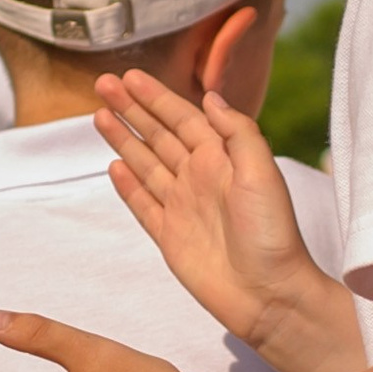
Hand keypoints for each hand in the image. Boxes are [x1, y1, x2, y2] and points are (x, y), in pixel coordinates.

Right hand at [92, 60, 304, 335]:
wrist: (269, 295)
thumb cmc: (273, 236)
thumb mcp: (262, 173)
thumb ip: (237, 132)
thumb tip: (210, 97)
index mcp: (222, 159)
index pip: (183, 118)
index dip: (155, 97)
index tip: (129, 76)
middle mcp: (200, 179)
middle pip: (158, 135)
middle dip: (131, 109)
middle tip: (103, 84)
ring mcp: (183, 208)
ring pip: (146, 164)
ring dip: (124, 140)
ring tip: (99, 115)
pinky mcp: (170, 237)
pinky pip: (143, 205)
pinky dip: (128, 186)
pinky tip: (113, 166)